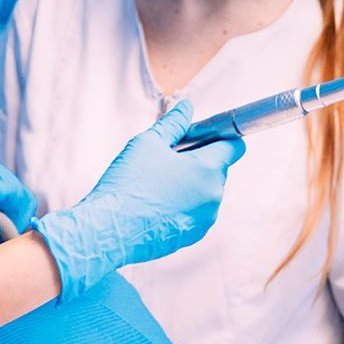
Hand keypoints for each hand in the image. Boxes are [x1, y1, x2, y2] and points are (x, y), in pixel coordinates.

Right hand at [33, 101, 245, 299]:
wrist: (109, 231)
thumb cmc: (129, 183)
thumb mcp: (148, 143)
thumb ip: (174, 123)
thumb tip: (186, 107)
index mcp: (208, 168)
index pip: (234, 146)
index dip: (220, 137)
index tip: (201, 137)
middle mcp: (214, 195)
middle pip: (217, 169)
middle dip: (197, 161)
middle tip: (167, 160)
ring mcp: (205, 219)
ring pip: (204, 192)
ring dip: (189, 185)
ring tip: (157, 185)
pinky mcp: (192, 237)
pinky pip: (194, 213)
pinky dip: (181, 207)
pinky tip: (155, 205)